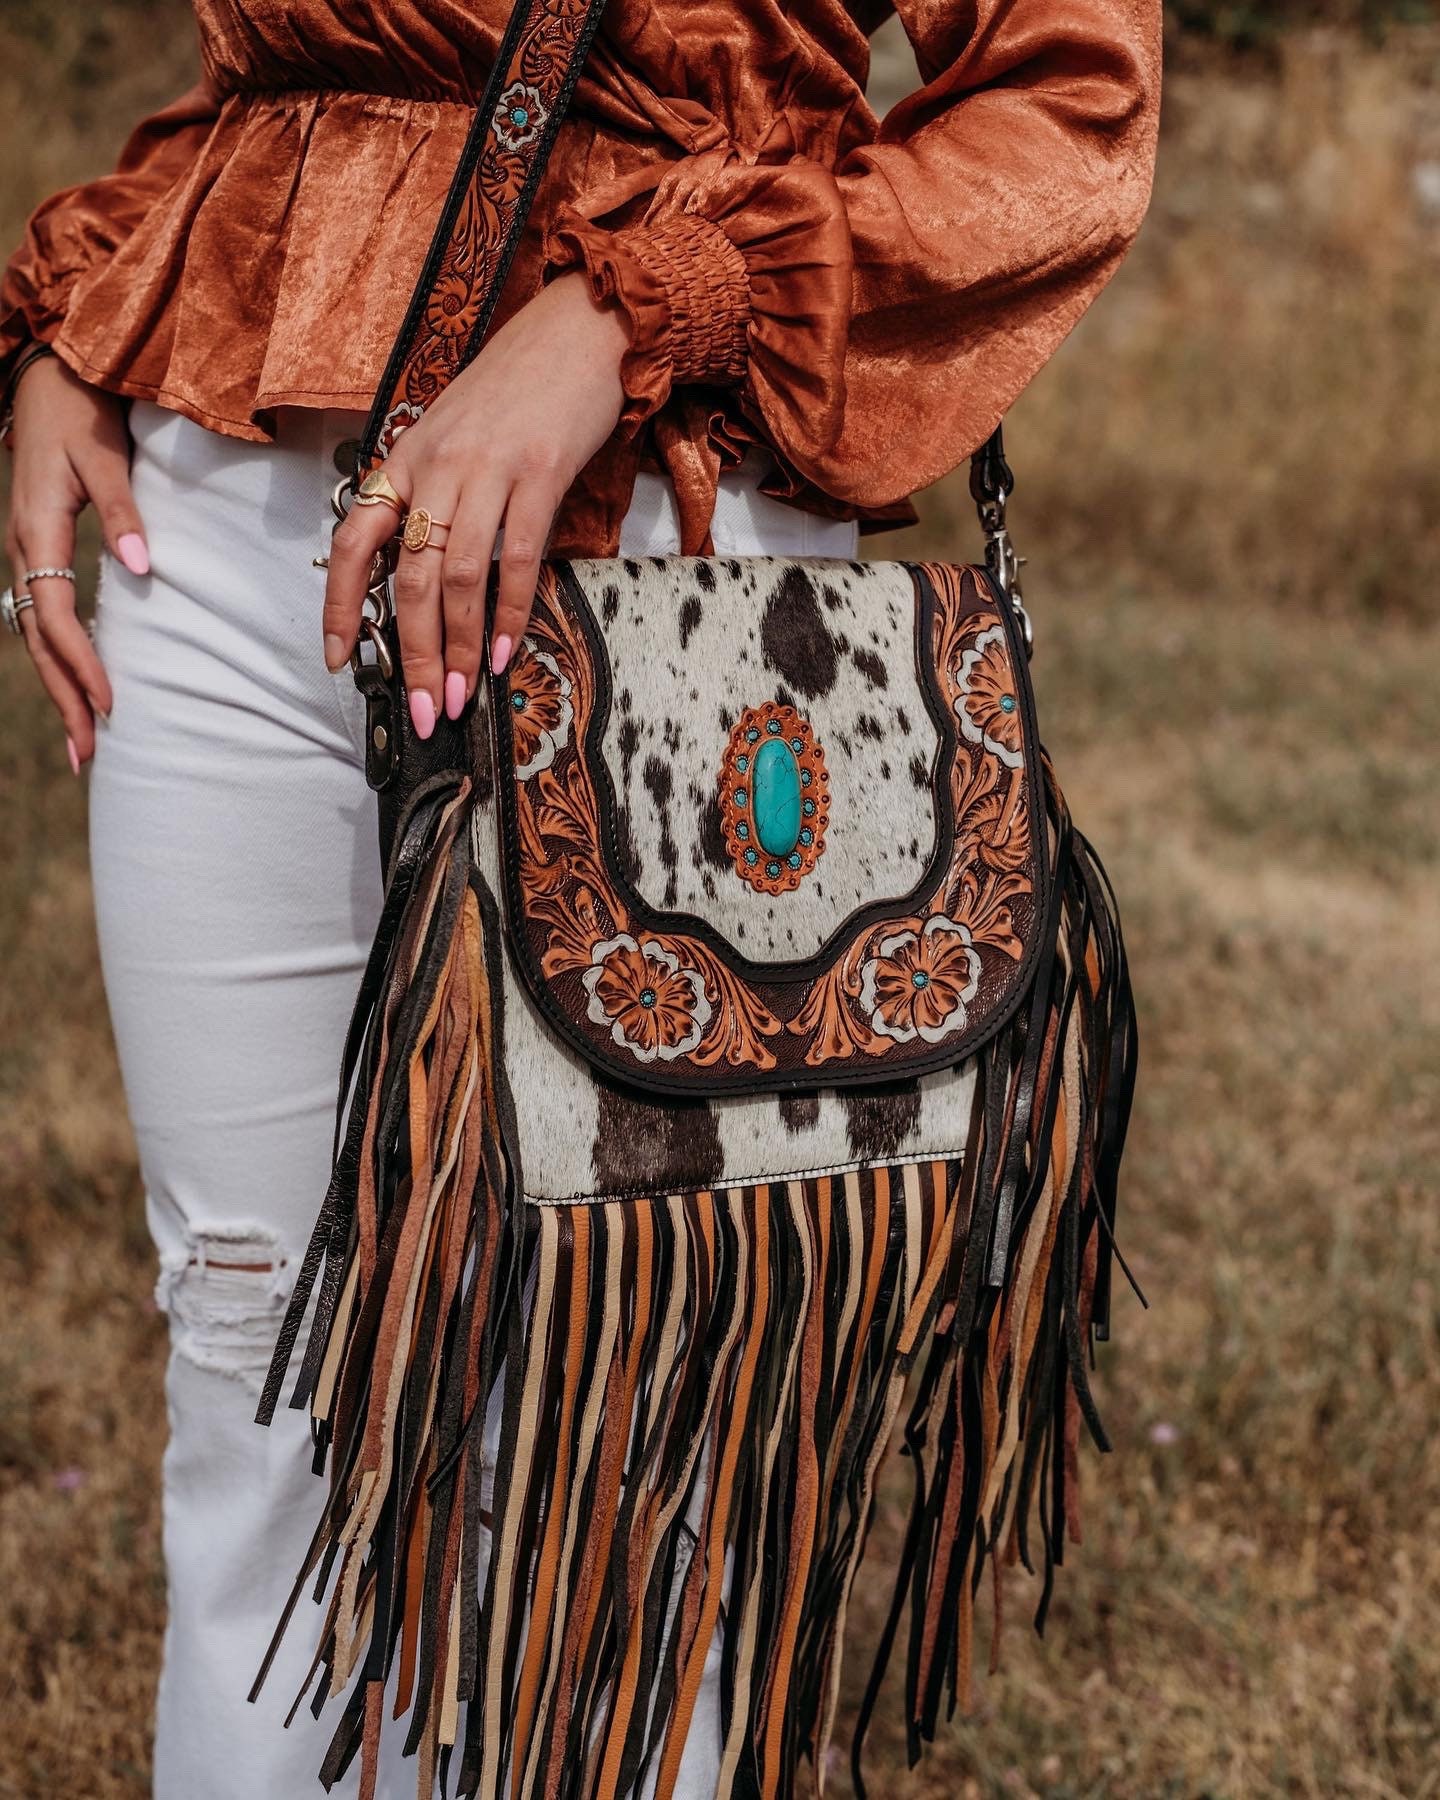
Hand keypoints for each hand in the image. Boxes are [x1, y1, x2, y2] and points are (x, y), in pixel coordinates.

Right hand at [4, 356, 149, 767]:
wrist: (48, 375)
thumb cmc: (82, 412)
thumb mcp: (104, 456)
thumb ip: (124, 513)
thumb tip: (144, 568)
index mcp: (38, 531)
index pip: (56, 616)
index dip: (82, 664)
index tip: (111, 705)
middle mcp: (24, 549)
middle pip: (39, 641)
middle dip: (63, 699)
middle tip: (87, 755)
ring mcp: (26, 551)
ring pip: (35, 635)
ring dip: (58, 688)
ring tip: (82, 742)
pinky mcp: (37, 550)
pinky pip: (43, 616)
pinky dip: (58, 657)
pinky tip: (76, 686)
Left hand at [322, 270, 629, 735]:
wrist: (579, 329)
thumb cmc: (518, 386)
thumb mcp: (455, 432)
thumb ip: (435, 492)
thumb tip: (427, 569)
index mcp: (407, 459)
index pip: (352, 541)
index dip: (338, 605)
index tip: (338, 660)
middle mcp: (436, 467)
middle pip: (407, 578)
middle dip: (413, 655)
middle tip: (422, 711)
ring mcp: (487, 470)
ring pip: (456, 577)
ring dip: (459, 648)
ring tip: (462, 697)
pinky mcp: (540, 475)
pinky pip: (517, 559)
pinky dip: (511, 614)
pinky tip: (508, 654)